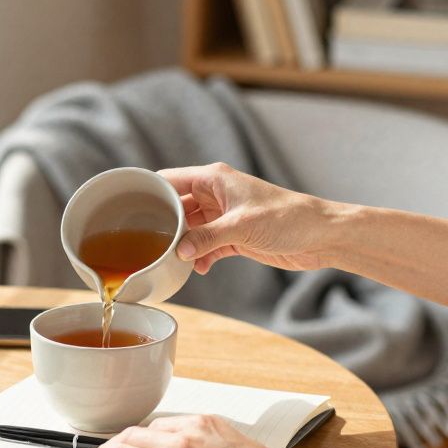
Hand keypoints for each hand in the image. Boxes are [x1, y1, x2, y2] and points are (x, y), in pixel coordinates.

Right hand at [161, 162, 341, 274]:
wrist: (320, 236)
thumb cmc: (287, 218)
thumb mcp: (241, 226)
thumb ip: (207, 238)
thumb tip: (179, 252)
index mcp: (214, 179)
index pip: (169, 179)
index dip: (148, 191)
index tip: (126, 206)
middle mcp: (215, 195)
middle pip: (176, 207)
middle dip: (164, 226)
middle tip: (146, 244)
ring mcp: (223, 217)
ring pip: (190, 229)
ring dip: (182, 245)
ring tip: (171, 260)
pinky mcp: (233, 237)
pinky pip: (205, 246)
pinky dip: (200, 256)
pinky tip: (198, 269)